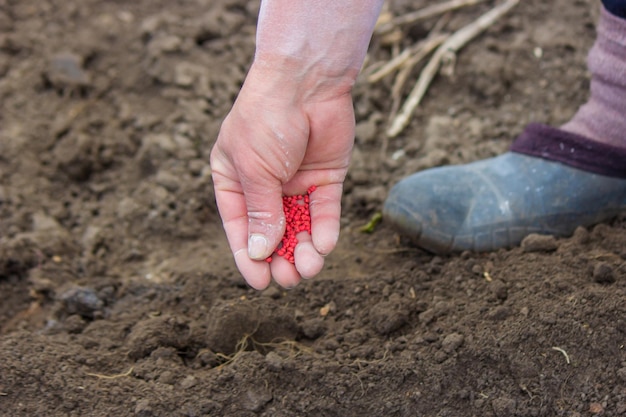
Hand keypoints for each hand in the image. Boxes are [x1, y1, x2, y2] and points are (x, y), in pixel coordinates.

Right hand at [210, 65, 355, 288]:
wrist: (307, 81)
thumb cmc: (266, 120)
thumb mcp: (254, 170)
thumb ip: (260, 213)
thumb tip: (259, 254)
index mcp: (234, 181)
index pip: (239, 227)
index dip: (249, 257)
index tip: (260, 283)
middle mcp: (265, 186)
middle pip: (272, 233)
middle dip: (280, 259)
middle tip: (289, 279)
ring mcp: (296, 182)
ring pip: (301, 227)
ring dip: (305, 250)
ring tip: (309, 268)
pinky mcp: (326, 178)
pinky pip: (325, 211)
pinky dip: (325, 230)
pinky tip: (324, 246)